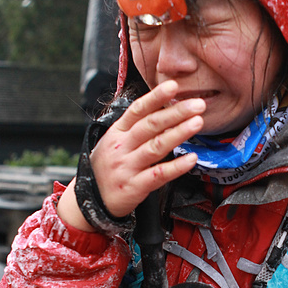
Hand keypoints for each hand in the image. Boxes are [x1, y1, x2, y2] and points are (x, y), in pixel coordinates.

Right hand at [93, 81, 204, 216]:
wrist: (90, 201)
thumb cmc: (107, 168)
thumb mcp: (114, 142)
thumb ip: (135, 127)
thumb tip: (165, 110)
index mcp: (117, 132)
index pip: (137, 110)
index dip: (156, 97)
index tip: (173, 86)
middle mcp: (122, 147)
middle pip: (150, 125)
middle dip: (175, 113)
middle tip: (197, 105)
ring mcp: (128, 166)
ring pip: (156, 147)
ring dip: (178, 133)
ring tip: (197, 123)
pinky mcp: (135, 186)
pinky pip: (159, 174)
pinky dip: (176, 166)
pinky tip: (191, 158)